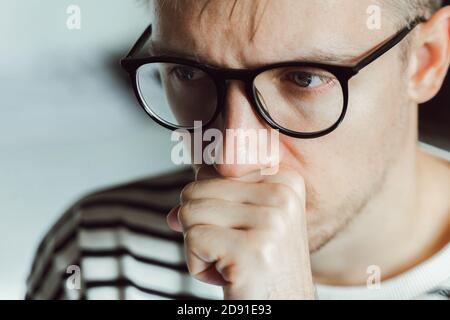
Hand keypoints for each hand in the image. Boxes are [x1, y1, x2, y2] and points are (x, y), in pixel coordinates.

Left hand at [167, 166, 314, 299]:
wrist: (280, 308)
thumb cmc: (262, 270)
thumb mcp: (246, 224)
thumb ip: (212, 202)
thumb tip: (174, 213)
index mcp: (284, 180)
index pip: (211, 170)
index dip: (210, 206)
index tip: (236, 229)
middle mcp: (282, 195)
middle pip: (195, 189)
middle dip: (201, 228)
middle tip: (233, 251)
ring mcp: (271, 222)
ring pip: (189, 212)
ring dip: (198, 247)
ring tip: (231, 262)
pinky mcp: (252, 249)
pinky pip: (193, 239)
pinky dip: (198, 265)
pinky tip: (228, 276)